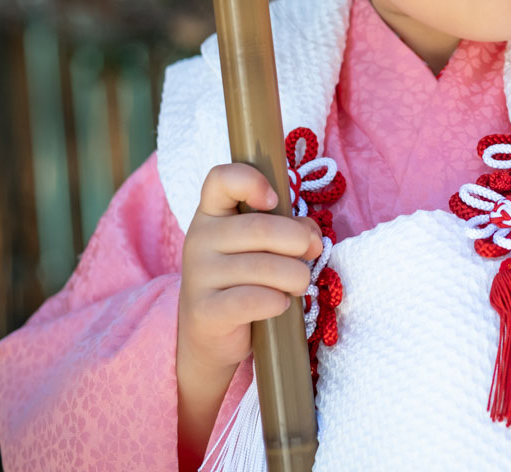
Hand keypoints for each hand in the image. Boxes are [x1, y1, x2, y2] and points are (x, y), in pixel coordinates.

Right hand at [177, 162, 323, 382]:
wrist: (211, 333)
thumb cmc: (245, 279)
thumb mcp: (264, 245)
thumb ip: (288, 229)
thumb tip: (311, 236)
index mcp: (212, 213)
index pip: (221, 178)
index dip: (252, 181)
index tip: (275, 201)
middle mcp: (199, 238)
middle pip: (259, 227)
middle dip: (298, 242)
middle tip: (312, 253)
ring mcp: (198, 275)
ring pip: (263, 267)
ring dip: (295, 276)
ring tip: (299, 284)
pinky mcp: (205, 310)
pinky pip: (253, 299)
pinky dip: (277, 301)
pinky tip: (280, 303)